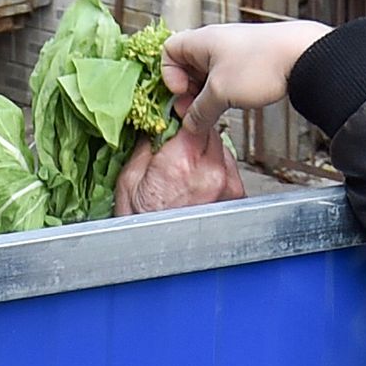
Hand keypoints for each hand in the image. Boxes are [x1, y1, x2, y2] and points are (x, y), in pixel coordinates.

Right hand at [115, 108, 246, 214]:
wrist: (152, 252)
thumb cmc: (140, 224)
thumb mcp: (130, 178)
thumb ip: (148, 144)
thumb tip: (156, 124)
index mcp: (183, 163)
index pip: (195, 118)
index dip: (187, 113)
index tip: (179, 113)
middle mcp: (211, 173)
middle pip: (211, 132)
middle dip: (196, 133)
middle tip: (179, 144)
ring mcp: (227, 187)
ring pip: (222, 150)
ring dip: (207, 151)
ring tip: (187, 168)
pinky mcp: (235, 197)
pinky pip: (228, 169)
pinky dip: (216, 169)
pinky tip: (198, 180)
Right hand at [159, 20, 325, 121]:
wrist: (305, 55)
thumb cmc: (261, 64)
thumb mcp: (221, 93)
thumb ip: (200, 111)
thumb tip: (189, 124)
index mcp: (201, 41)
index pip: (169, 51)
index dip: (168, 74)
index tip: (182, 93)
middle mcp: (215, 42)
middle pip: (186, 65)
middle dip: (187, 90)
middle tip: (195, 110)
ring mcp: (233, 51)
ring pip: (207, 74)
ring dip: (206, 94)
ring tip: (215, 110)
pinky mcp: (250, 61)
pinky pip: (226, 77)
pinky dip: (223, 91)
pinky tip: (233, 103)